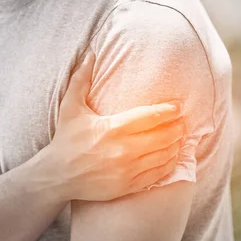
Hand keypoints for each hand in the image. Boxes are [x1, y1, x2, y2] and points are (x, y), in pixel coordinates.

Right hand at [45, 51, 185, 200]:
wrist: (57, 176)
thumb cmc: (66, 140)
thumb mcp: (71, 107)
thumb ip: (81, 79)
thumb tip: (91, 54)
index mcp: (112, 128)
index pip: (150, 117)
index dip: (168, 111)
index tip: (177, 107)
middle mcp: (123, 150)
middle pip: (163, 136)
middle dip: (177, 128)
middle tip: (183, 122)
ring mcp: (127, 170)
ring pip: (164, 156)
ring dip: (176, 146)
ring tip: (180, 138)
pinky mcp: (128, 186)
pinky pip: (157, 175)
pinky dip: (169, 165)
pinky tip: (172, 157)